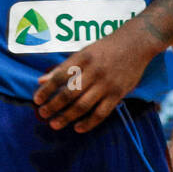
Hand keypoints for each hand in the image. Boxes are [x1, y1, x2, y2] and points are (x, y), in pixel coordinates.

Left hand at [33, 28, 154, 132]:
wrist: (136, 43)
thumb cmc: (105, 48)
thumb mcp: (82, 52)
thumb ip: (62, 68)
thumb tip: (41, 80)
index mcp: (82, 59)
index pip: (59, 77)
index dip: (46, 90)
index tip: (36, 100)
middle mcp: (93, 72)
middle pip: (69, 94)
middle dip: (53, 106)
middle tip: (42, 114)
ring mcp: (107, 84)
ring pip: (83, 105)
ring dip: (67, 117)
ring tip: (54, 124)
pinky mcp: (118, 93)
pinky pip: (102, 112)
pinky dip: (89, 122)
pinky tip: (78, 128)